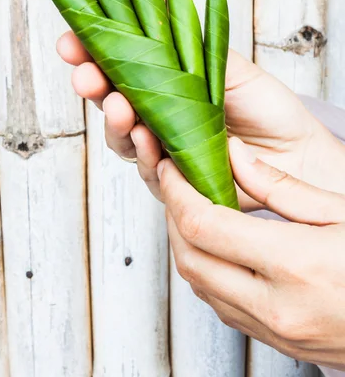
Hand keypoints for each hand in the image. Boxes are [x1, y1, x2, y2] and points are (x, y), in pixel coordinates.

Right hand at [56, 31, 344, 206]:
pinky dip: (143, 153)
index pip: (115, 62)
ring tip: (118, 107)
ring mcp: (159, 144)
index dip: (88, 50)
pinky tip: (146, 140)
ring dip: (113, 120)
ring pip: (119, 134)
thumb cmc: (262, 106)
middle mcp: (152, 111)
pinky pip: (147, 168)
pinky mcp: (171, 178)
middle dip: (90, 84)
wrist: (294, 152)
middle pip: (106, 97)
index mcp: (160, 79)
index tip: (70, 39)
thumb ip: (186, 36)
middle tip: (85, 75)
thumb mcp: (224, 63)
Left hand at [161, 137, 344, 369]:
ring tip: (192, 209)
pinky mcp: (277, 343)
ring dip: (186, 245)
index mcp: (296, 264)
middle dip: (173, 216)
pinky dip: (206, 272)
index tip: (170, 168)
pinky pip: (220, 306)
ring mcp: (275, 331)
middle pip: (190, 257)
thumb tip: (234, 155)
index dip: (177, 192)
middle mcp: (277, 306)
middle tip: (176, 184)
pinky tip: (216, 247)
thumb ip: (281, 185)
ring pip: (199, 286)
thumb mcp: (341, 211)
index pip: (204, 225)